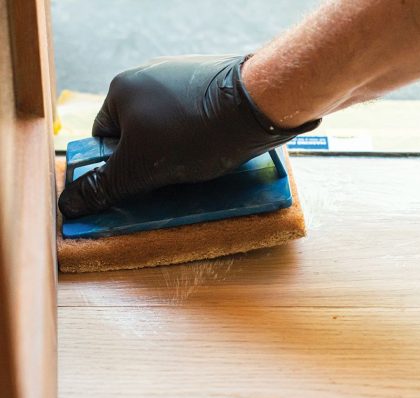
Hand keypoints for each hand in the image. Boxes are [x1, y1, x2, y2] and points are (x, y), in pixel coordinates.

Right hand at [58, 55, 319, 217]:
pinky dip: (200, 139)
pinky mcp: (213, 85)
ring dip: (177, 152)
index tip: (137, 183)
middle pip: (139, 133)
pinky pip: (196, 120)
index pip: (105, 137)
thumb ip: (105, 185)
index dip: (117, 166)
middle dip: (151, 160)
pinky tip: (215, 151)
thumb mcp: (142, 167)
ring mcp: (184, 78)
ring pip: (169, 128)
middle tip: (168, 180)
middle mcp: (150, 77)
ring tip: (197, 168)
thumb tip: (69, 205)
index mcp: (123, 89)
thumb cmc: (194, 133)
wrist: (257, 106)